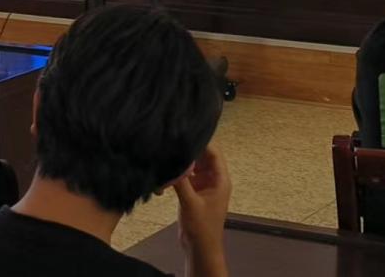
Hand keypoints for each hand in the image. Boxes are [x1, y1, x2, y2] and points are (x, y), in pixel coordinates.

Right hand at [174, 146, 231, 263]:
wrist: (199, 249)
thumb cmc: (201, 228)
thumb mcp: (190, 203)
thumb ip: (181, 181)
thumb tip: (172, 162)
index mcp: (220, 179)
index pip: (213, 152)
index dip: (201, 141)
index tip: (184, 134)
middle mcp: (213, 178)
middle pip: (201, 156)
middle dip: (187, 152)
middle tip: (170, 145)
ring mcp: (202, 184)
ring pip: (191, 165)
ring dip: (180, 164)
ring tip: (165, 159)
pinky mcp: (193, 191)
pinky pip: (184, 176)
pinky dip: (175, 175)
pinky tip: (164, 177)